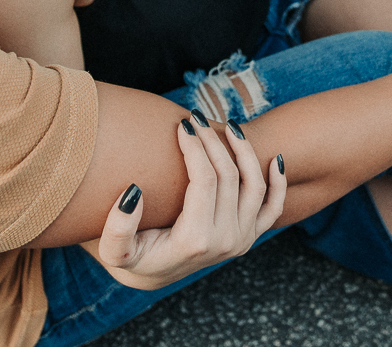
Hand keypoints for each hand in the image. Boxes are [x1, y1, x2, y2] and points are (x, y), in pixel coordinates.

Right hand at [88, 115, 286, 290]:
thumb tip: (134, 192)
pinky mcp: (249, 237)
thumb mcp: (113, 251)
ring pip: (255, 185)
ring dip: (245, 151)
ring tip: (228, 126)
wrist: (153, 275)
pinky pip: (274, 208)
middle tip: (195, 118)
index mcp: (195, 240)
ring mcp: (241, 240)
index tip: (181, 125)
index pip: (204, 180)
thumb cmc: (132, 257)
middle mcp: (225, 241)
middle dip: (212, 141)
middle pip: (229, 176)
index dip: (194, 147)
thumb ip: (118, 227)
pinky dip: (278, 183)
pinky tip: (274, 158)